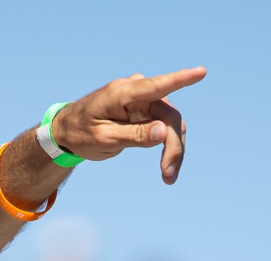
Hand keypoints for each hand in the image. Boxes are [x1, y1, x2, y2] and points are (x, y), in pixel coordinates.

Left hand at [50, 67, 206, 182]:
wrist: (69, 131)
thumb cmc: (81, 133)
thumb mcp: (104, 139)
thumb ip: (133, 135)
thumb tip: (164, 132)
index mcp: (122, 93)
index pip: (156, 85)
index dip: (180, 79)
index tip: (201, 72)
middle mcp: (137, 91)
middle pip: (168, 116)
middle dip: (173, 146)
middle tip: (168, 175)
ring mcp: (144, 100)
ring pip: (171, 124)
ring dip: (174, 150)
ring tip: (168, 177)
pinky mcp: (148, 111)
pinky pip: (166, 128)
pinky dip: (169, 147)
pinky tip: (167, 168)